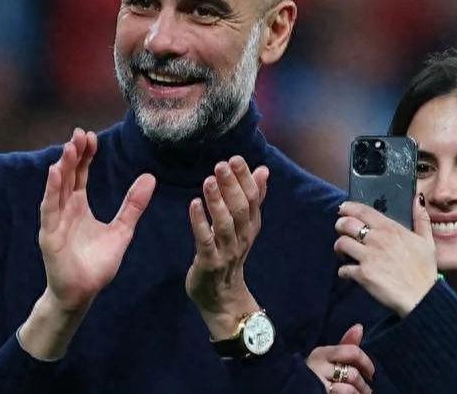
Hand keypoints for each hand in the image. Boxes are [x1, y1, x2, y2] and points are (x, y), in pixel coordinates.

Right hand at [39, 128, 155, 311]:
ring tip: (69, 147)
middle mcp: (64, 209)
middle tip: (80, 134)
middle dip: (73, 154)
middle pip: (68, 175)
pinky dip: (52, 191)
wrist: (83, 293)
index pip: (80, 174)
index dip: (85, 155)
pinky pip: (50, 210)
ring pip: (58, 189)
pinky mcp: (49, 236)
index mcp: (79, 206)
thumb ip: (133, 205)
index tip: (92, 137)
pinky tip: (55, 174)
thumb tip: (150, 177)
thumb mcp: (122, 230)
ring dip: (62, 167)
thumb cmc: (97, 264)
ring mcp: (55, 221)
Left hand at [185, 156, 268, 338]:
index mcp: (250, 225)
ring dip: (217, 201)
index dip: (245, 178)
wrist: (223, 298)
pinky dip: (200, 222)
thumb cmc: (229, 254)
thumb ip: (253, 198)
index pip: (252, 198)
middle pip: (240, 208)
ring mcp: (227, 251)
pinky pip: (205, 241)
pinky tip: (193, 205)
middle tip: (221, 164)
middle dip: (232, 185)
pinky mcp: (210, 263)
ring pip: (225, 224)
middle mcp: (242, 237)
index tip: (236, 159)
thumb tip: (263, 170)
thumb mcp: (244, 225)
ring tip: (208, 180)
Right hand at [305, 324, 373, 393]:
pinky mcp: (319, 393)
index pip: (352, 352)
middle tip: (366, 390)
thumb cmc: (318, 373)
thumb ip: (345, 344)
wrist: (296, 390)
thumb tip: (359, 326)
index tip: (371, 373)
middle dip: (363, 384)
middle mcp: (318, 366)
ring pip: (349, 389)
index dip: (366, 363)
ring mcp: (317, 382)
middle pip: (353, 374)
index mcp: (321, 353)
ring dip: (358, 393)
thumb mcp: (329, 357)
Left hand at [334, 195, 436, 316]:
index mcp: (391, 229)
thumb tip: (418, 198)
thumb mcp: (427, 241)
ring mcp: (368, 257)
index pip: (362, 211)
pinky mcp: (363, 274)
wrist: (422, 297)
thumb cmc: (425, 270)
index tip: (342, 209)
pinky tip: (349, 273)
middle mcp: (377, 240)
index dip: (348, 208)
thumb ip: (421, 218)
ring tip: (344, 253)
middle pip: (346, 224)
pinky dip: (343, 272)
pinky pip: (343, 269)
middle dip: (340, 226)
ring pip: (341, 244)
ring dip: (339, 248)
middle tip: (342, 232)